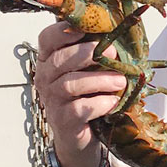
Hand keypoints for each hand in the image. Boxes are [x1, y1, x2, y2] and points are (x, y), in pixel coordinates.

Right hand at [34, 21, 127, 166]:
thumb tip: (120, 34)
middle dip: (88, 53)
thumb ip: (95, 53)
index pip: (47, 39)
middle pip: (60, 60)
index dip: (63, 31)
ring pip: (70, 84)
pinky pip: (80, 108)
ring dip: (100, 80)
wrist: (79, 137)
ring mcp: (52, 100)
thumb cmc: (85, 97)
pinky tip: (113, 102)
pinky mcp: (63, 121)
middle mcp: (45, 78)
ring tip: (121, 81)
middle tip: (114, 54)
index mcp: (48, 60)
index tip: (86, 29)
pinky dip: (100, 103)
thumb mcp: (87, 72)